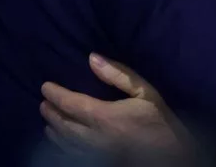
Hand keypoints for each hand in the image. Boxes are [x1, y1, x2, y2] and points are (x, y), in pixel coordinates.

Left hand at [40, 53, 189, 159]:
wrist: (172, 153)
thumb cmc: (159, 119)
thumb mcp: (144, 90)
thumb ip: (118, 74)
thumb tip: (92, 58)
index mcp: (105, 116)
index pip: (71, 104)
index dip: (55, 94)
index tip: (45, 86)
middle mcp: (95, 136)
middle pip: (63, 124)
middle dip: (50, 112)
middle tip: (43, 102)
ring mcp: (95, 152)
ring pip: (65, 141)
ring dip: (53, 129)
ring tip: (48, 119)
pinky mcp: (99, 161)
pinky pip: (72, 154)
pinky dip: (62, 145)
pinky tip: (60, 140)